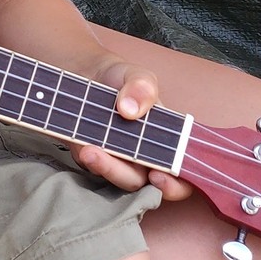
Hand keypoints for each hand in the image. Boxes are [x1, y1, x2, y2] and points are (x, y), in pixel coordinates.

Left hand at [70, 56, 193, 200]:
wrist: (89, 74)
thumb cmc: (122, 79)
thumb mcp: (138, 76)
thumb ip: (142, 88)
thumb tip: (129, 109)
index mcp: (168, 142)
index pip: (180, 176)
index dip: (175, 186)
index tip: (158, 176)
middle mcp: (145, 157)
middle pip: (143, 183)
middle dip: (123, 174)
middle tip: (108, 158)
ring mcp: (119, 160)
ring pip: (116, 178)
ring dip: (104, 168)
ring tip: (88, 149)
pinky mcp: (94, 159)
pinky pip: (94, 169)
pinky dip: (89, 161)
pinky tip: (80, 144)